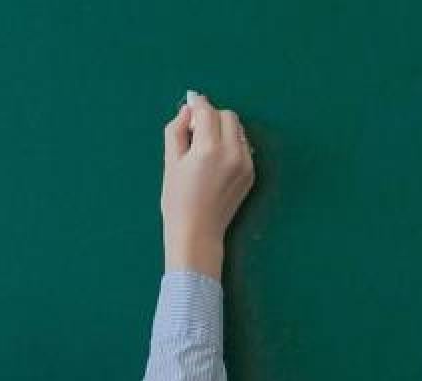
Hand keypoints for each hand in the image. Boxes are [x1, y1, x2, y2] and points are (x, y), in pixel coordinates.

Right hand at [160, 91, 255, 281]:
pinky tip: (216, 162)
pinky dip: (231, 145)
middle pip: (228, 116)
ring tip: (206, 148)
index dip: (197, 105)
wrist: (197, 232)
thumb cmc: (177, 200)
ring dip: (223, 130)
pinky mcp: (251, 174)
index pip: (207, 111)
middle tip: (195, 131)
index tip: (190, 106)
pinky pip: (243, 147)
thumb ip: (176, 130)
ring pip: (238, 130)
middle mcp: (233, 152)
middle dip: (212, 117)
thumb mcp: (170, 162)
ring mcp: (246, 164)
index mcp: (209, 148)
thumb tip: (187, 110)